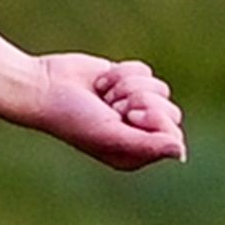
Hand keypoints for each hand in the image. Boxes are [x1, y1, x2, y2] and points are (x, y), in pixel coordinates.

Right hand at [28, 54, 186, 171]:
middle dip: (142, 100)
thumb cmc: (73, 119)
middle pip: (171, 111)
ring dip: (129, 86)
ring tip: (104, 94)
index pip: (173, 136)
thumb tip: (180, 151)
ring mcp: (134, 106)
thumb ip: (148, 145)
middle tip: (114, 105)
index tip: (130, 115)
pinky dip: (122, 72)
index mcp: (135, 153)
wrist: (44, 87)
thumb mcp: (111, 135)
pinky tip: (101, 82)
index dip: (156, 119)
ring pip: (159, 88)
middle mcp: (138, 133)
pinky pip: (144, 70)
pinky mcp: (127, 82)